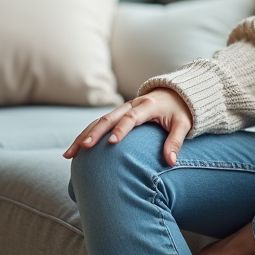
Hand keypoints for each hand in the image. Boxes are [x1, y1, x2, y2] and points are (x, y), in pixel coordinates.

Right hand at [61, 88, 192, 165]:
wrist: (176, 93)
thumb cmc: (180, 111)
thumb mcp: (184, 124)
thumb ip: (176, 141)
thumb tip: (170, 162)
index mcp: (147, 106)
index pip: (131, 117)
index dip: (121, 129)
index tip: (111, 143)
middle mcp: (132, 104)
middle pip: (109, 118)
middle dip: (94, 133)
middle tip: (83, 148)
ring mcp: (123, 108)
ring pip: (99, 120)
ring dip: (84, 135)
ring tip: (70, 153)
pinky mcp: (118, 113)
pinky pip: (99, 122)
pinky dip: (86, 134)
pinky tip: (75, 149)